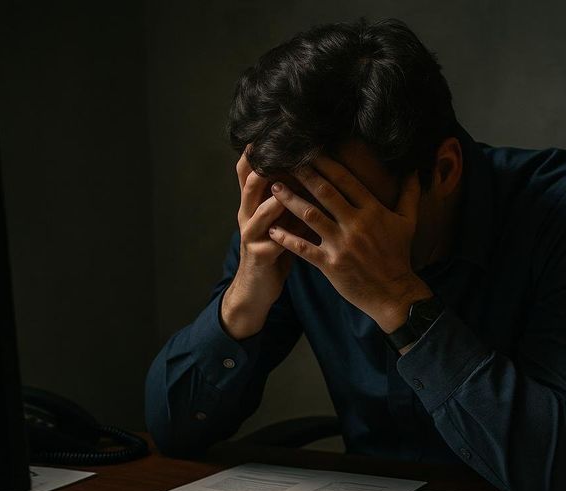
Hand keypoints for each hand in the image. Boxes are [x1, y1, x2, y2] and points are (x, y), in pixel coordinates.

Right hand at [219, 145, 293, 338]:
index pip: (251, 169)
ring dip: (272, 192)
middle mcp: (248, 214)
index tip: (273, 129)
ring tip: (285, 174)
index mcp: (254, 203)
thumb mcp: (284, 219)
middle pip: (250, 181)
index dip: (258, 150)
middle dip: (263, 162)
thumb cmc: (277, 249)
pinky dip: (283, 229)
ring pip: (257, 208)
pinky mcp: (258, 254)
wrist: (258, 287)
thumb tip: (317, 170)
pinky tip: (298, 221)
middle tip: (280, 144)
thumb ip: (294, 197)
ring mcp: (250, 233)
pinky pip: (271, 239)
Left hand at [267, 157, 432, 332]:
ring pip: (310, 216)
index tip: (311, 151)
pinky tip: (272, 229)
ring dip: (290, 200)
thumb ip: (410, 194)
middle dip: (304, 174)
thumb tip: (416, 170)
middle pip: (325, 192)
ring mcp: (342, 244)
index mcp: (372, 211)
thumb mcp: (408, 222)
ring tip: (274, 187)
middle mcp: (356, 224)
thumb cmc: (399, 255)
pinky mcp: (331, 264)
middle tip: (285, 160)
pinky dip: (286, 238)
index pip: (346, 180)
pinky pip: (304, 248)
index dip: (326, 163)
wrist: (394, 292)